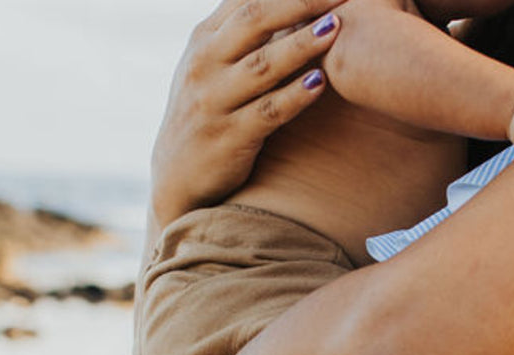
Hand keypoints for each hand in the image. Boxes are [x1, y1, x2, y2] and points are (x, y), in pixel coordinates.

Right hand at [150, 0, 346, 227]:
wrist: (177, 177)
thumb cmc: (207, 115)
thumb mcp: (212, 67)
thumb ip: (241, 36)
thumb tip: (285, 8)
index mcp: (204, 39)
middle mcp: (205, 63)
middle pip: (256, 19)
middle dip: (301, 0)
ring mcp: (215, 100)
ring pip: (264, 64)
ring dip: (303, 44)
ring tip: (336, 26)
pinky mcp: (230, 137)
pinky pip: (269, 111)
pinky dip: (295, 95)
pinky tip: (320, 82)